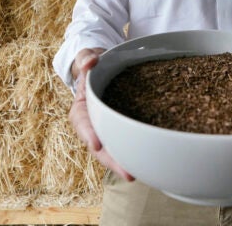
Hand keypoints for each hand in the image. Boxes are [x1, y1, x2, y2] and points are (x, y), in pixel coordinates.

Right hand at [68, 47, 134, 181]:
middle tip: (128, 173)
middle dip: (112, 161)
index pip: (82, 124)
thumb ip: (86, 58)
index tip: (96, 144)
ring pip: (114, 150)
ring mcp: (107, 129)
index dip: (88, 134)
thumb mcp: (86, 57)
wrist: (103, 68)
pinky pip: (127, 142)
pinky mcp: (122, 129)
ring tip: (140, 174)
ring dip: (125, 163)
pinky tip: (150, 162)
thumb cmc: (93, 64)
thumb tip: (91, 61)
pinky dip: (136, 152)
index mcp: (81, 110)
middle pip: (100, 147)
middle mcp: (93, 125)